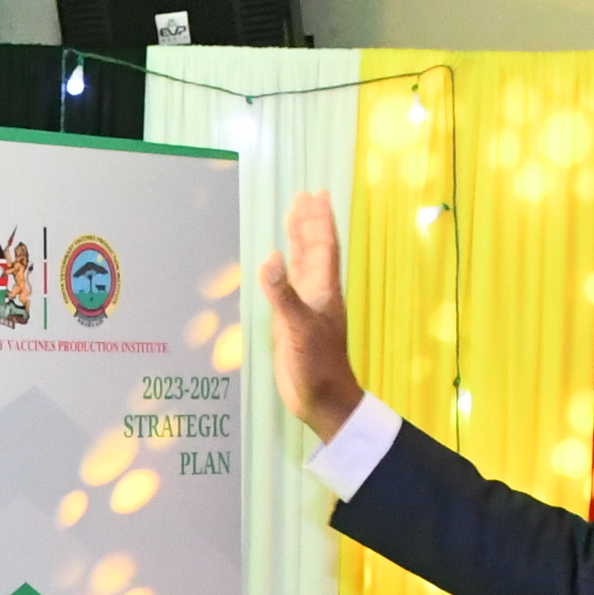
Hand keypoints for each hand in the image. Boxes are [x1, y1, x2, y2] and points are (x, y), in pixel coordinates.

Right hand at [254, 190, 368, 444]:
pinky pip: (288, 285)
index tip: (316, 195)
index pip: (323, 246)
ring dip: (298, 240)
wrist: (322, 399)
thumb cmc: (317, 365)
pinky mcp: (292, 321)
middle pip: (314, 249)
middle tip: (305, 195)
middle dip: (309, 222)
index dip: (319, 221)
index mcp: (324, 290)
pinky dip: (282, 269)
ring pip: (302, 264)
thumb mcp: (297, 328)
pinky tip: (275, 261)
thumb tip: (269, 257)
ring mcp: (305, 306)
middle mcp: (316, 293)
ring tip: (293, 216)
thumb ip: (283, 294)